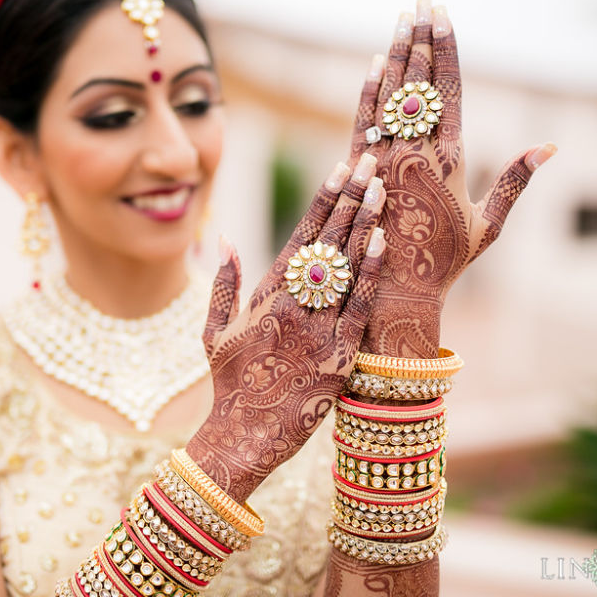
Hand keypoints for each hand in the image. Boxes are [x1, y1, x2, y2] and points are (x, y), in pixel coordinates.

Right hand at [187, 155, 388, 500]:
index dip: (324, 200)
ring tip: (382, 188)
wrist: (243, 434)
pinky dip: (368, 274)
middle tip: (371, 161)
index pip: (300, 236)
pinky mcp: (336, 358)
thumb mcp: (214, 331)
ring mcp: (314, 330)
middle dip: (351, 198)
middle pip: (327, 241)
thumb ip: (222, 284)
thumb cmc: (229, 383)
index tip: (341, 168)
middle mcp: (290, 306)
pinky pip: (357, 309)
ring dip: (364, 224)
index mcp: (264, 296)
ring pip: (344, 268)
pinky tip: (381, 242)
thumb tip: (224, 240)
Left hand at [347, 0, 556, 357]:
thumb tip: (551, 146)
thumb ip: (515, 182)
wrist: (397, 293)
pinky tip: (373, 63)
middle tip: (422, 1)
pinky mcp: (361, 174)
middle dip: (421, 39)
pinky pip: (364, 123)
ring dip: (397, 55)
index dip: (445, 50)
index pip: (449, 92)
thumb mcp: (489, 225)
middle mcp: (418, 154)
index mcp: (452, 160)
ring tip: (401, 18)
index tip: (444, 15)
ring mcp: (386, 162)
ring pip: (391, 98)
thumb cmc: (447, 263)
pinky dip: (369, 93)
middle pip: (419, 85)